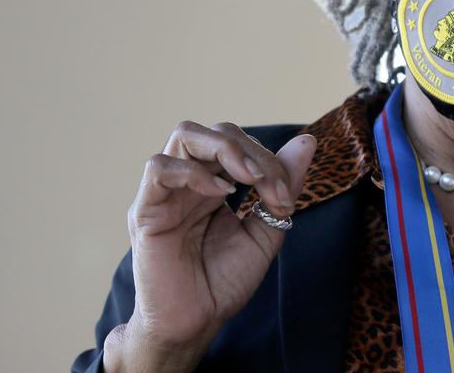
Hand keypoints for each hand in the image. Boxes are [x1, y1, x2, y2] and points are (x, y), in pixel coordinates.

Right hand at [105, 122, 315, 370]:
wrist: (197, 323)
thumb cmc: (224, 281)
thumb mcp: (266, 230)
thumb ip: (283, 187)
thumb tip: (307, 143)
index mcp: (213, 183)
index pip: (238, 143)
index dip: (268, 159)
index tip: (286, 196)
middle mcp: (189, 182)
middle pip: (213, 131)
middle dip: (251, 150)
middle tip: (270, 183)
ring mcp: (166, 193)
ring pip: (185, 135)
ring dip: (226, 149)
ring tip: (250, 179)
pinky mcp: (146, 211)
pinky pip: (158, 169)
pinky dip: (193, 171)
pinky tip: (221, 192)